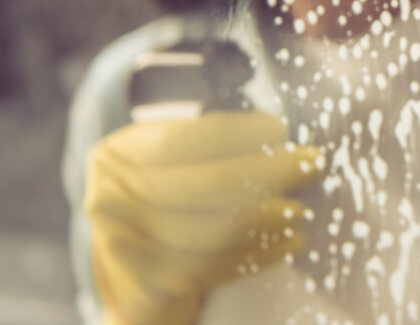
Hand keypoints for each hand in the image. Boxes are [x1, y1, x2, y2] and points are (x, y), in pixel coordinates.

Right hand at [84, 111, 321, 324]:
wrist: (134, 269)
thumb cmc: (166, 196)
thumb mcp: (169, 159)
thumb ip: (209, 144)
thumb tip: (279, 138)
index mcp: (115, 155)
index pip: (180, 140)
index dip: (235, 133)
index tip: (280, 128)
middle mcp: (109, 200)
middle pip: (200, 187)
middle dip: (264, 173)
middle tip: (310, 164)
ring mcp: (124, 249)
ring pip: (208, 232)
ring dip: (264, 220)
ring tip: (300, 209)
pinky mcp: (146, 289)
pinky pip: (213, 270)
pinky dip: (257, 256)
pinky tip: (290, 243)